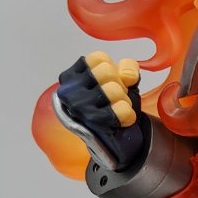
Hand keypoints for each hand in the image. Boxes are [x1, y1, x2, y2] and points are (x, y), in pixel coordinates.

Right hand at [54, 52, 144, 170]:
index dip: (114, 69)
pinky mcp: (92, 123)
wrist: (113, 139)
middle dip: (119, 85)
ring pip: (114, 90)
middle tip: (116, 97)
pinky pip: (121, 110)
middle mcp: (69, 90)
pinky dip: (128, 115)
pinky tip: (120, 120)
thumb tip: (127, 76)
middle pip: (107, 71)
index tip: (112, 82)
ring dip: (124, 100)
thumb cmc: (113, 104)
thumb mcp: (121, 80)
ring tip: (117, 108)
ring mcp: (78, 107)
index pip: (98, 58)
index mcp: (72, 76)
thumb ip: (127, 68)